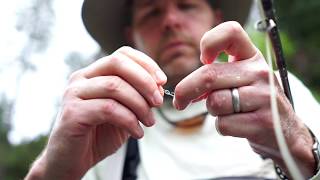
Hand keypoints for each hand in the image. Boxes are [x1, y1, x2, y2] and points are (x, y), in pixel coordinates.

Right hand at [25, 46, 166, 179]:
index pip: (122, 54)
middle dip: (144, 81)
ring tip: (149, 122)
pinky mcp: (73, 112)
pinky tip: (137, 132)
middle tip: (158, 101)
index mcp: (94, 74)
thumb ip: (138, 97)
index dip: (146, 64)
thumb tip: (159, 87)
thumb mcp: (125, 112)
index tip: (162, 81)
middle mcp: (81, 78)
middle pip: (118, 63)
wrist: (72, 160)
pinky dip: (129, 120)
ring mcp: (74, 93)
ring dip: (140, 104)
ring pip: (114, 86)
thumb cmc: (98, 135)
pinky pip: (108, 108)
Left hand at [173, 21, 314, 177]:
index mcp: (253, 57)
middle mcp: (260, 72)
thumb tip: (185, 90)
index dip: (209, 42)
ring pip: (215, 102)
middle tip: (179, 101)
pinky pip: (223, 124)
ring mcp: (264, 97)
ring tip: (229, 112)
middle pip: (208, 75)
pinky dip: (222, 127)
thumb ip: (216, 77)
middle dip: (185, 90)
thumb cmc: (253, 102)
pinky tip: (238, 124)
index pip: (230, 32)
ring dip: (213, 111)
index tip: (203, 60)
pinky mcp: (263, 121)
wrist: (284, 131)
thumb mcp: (241, 79)